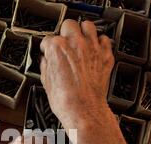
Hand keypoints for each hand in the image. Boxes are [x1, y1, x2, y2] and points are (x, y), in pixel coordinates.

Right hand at [40, 20, 133, 143]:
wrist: (84, 112)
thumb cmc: (66, 102)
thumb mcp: (46, 83)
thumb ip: (45, 66)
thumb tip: (46, 60)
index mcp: (57, 49)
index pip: (48, 39)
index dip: (47, 47)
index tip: (48, 52)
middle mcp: (75, 44)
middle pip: (68, 25)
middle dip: (64, 34)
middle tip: (63, 43)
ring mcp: (92, 49)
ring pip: (87, 26)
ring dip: (82, 32)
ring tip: (79, 41)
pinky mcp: (105, 56)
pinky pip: (104, 40)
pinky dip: (99, 43)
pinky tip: (94, 50)